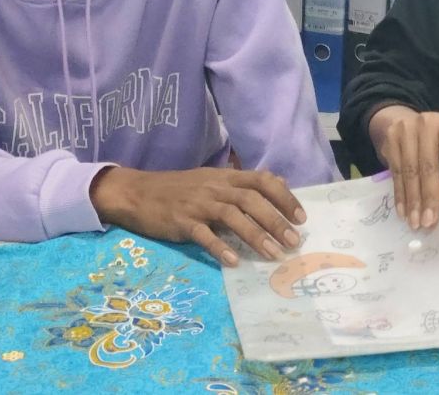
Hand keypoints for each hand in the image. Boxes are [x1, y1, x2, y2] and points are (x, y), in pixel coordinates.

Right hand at [90, 166, 305, 266]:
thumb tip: (278, 182)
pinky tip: (234, 262)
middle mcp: (215, 187)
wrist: (137, 192)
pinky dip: (220, 248)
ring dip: (256, 236)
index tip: (301, 217)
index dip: (284, 197)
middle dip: (276, 220)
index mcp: (225, 176)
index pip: (262, 180)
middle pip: (251, 199)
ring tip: (273, 255)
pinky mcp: (181, 222)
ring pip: (232, 216)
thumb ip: (243, 183)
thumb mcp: (212, 178)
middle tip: (294, 241)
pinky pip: (203, 235)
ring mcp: (198, 204)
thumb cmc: (178, 188)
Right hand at [370, 106, 438, 230]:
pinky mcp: (389, 140)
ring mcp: (405, 130)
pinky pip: (395, 172)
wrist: (402, 121)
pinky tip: (403, 211)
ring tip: (415, 223)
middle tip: (429, 223)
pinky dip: (400, 195)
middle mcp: (426, 123)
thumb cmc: (434, 143)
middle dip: (429, 198)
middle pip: (428, 166)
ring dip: (412, 201)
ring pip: (409, 172)